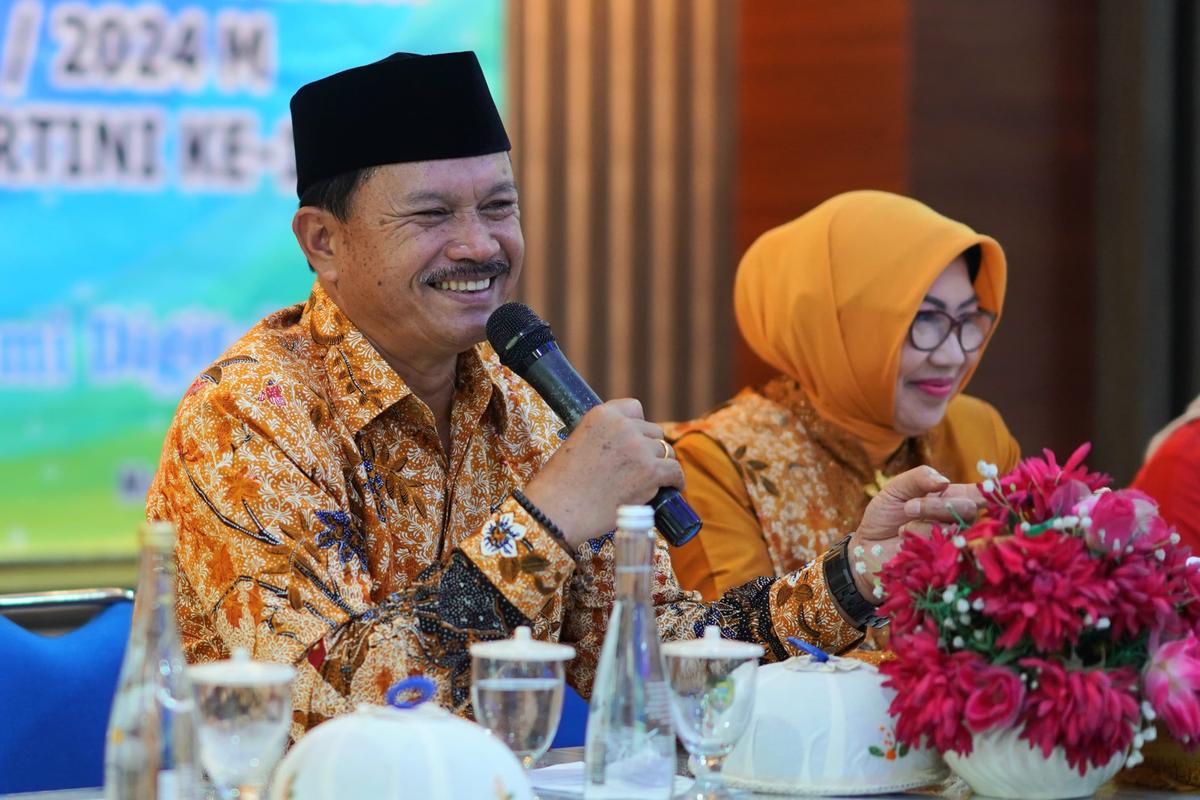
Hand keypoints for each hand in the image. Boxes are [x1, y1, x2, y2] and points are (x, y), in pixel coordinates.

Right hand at [522, 399, 683, 548]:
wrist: (558, 510)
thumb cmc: (560, 485)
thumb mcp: (576, 443)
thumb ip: (600, 437)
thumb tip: (623, 448)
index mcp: (602, 415)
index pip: (634, 408)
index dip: (637, 425)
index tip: (636, 440)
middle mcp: (623, 426)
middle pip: (653, 432)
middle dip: (648, 449)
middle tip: (639, 469)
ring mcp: (638, 448)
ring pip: (665, 452)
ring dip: (660, 466)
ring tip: (652, 482)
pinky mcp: (650, 471)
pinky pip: (675, 471)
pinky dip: (675, 481)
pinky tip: (672, 488)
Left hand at [849, 467, 981, 600]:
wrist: (868, 546)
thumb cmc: (885, 515)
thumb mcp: (896, 488)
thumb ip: (919, 478)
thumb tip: (944, 481)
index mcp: (953, 497)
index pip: (982, 493)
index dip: (987, 491)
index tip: (974, 490)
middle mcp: (959, 520)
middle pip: (969, 509)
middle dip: (937, 506)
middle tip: (909, 507)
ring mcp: (954, 542)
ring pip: (955, 529)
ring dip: (923, 524)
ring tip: (901, 528)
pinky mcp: (945, 563)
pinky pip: (942, 549)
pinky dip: (920, 541)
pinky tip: (904, 542)